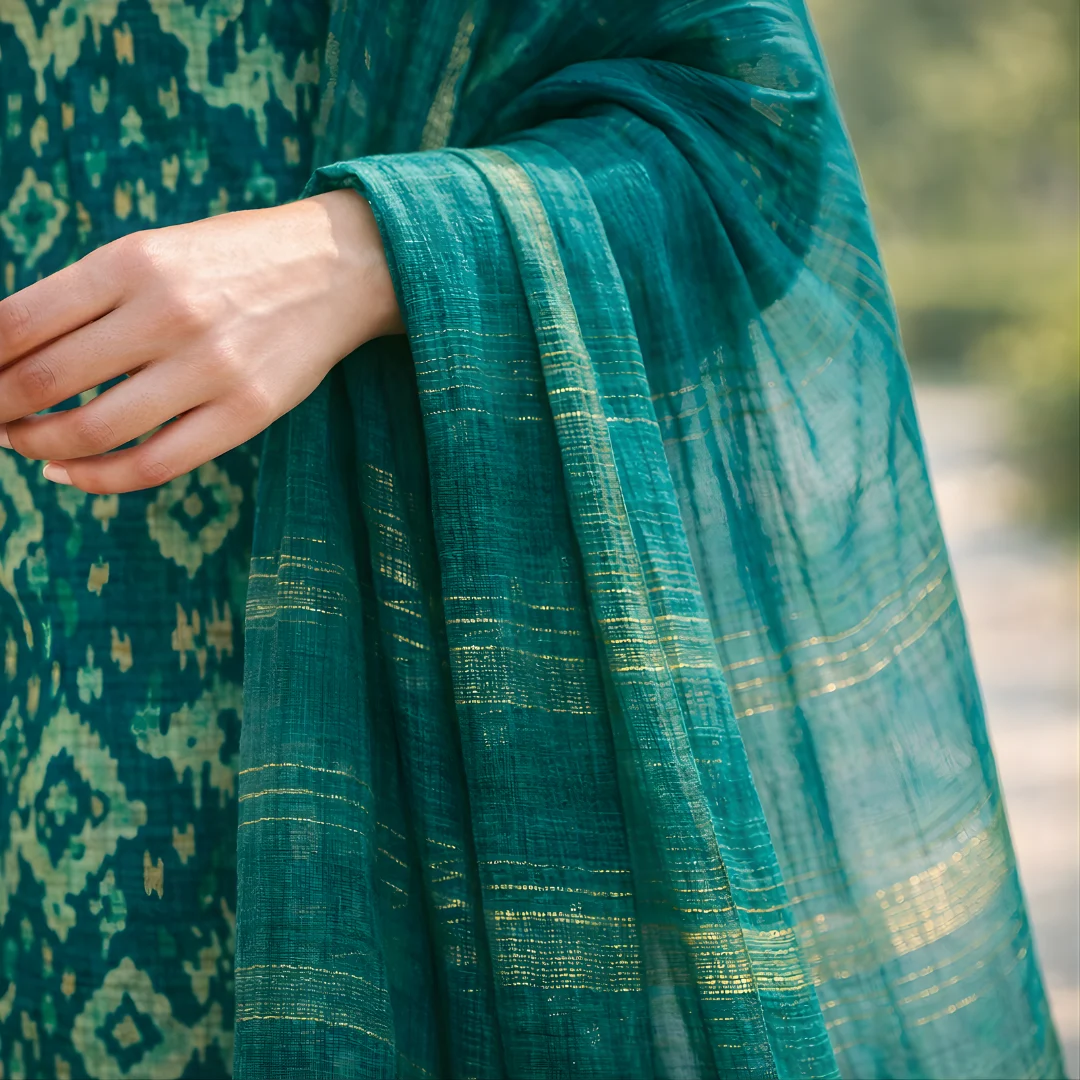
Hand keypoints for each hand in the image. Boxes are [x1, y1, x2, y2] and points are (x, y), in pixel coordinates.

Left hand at [0, 189, 402, 492]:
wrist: (338, 268)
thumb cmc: (232, 260)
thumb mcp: (155, 250)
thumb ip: (89, 297)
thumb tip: (8, 356)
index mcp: (133, 259)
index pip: (18, 322)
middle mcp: (169, 312)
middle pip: (43, 381)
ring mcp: (211, 367)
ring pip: (92, 431)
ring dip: (38, 446)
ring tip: (23, 444)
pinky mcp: (247, 413)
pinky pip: (153, 465)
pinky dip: (97, 478)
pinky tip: (71, 472)